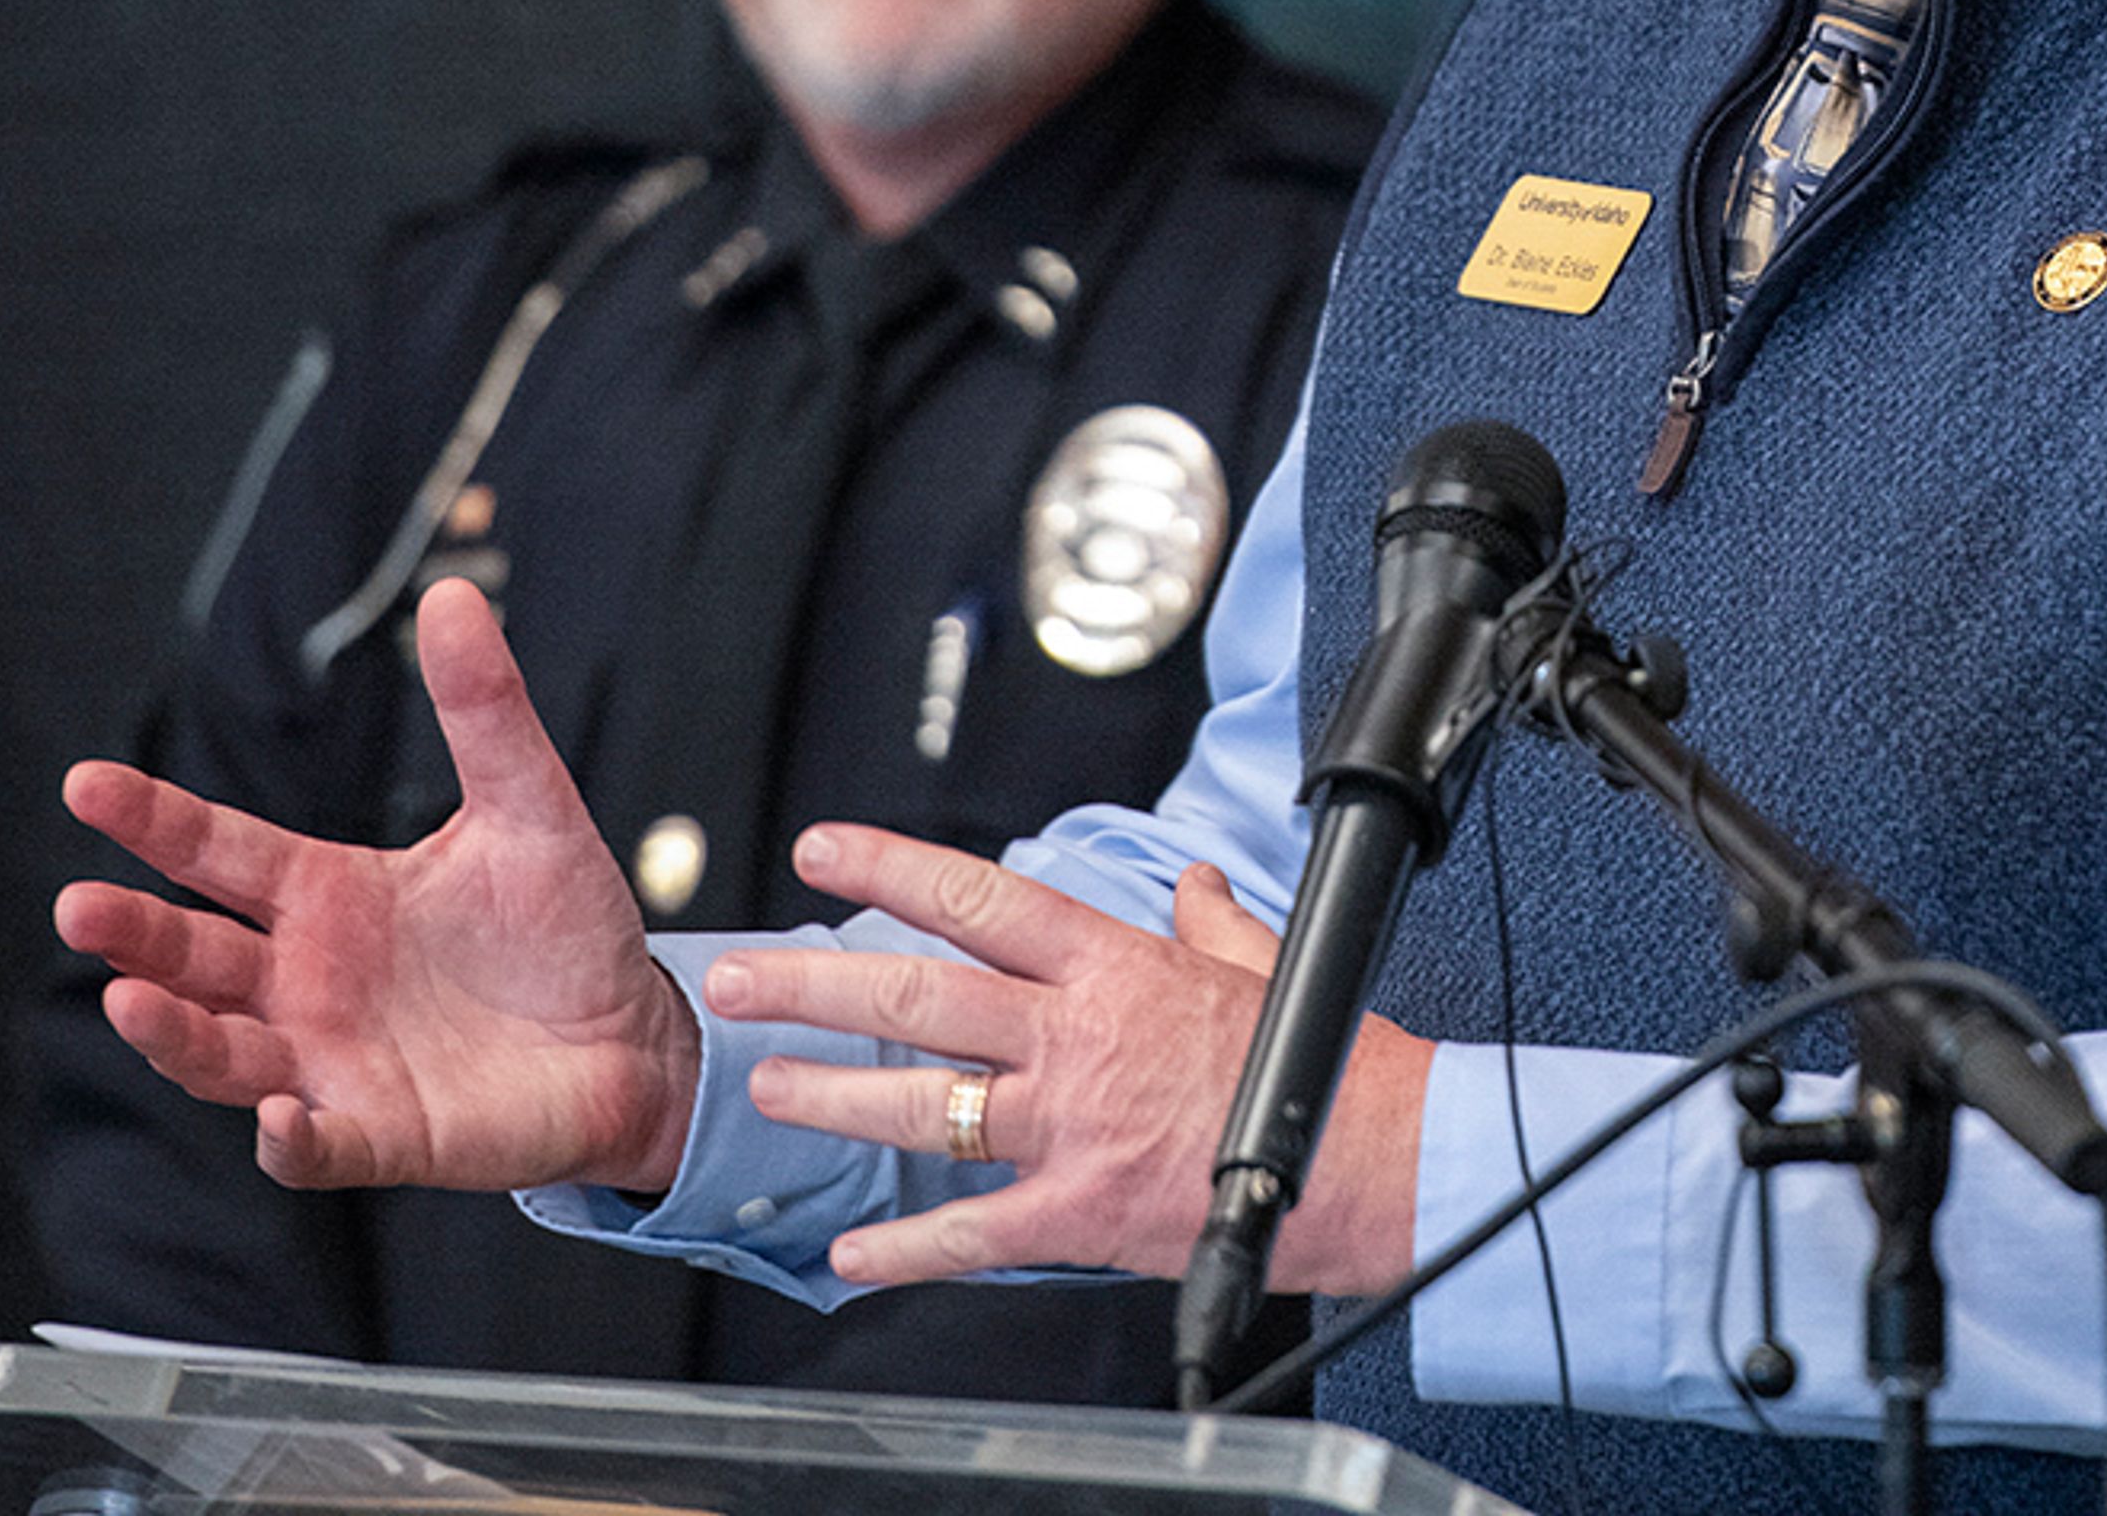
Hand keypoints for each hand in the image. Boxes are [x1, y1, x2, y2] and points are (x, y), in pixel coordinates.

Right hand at [52, 574, 699, 1195]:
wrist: (633, 1038)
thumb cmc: (565, 927)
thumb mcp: (529, 806)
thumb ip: (484, 711)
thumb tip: (456, 595)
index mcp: (330, 896)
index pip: (219, 852)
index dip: (153, 820)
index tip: (84, 783)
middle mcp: (310, 980)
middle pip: (195, 956)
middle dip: (134, 935)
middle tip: (79, 905)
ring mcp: (335, 1062)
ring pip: (225, 1053)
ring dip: (175, 1034)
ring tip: (128, 1000)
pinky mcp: (384, 1132)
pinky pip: (319, 1147)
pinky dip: (291, 1139)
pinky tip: (277, 1116)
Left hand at [700, 831, 1429, 1295]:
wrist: (1368, 1156)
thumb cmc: (1322, 1060)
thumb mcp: (1259, 962)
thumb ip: (1209, 921)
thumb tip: (1192, 882)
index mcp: (1112, 966)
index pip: (978, 901)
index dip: (889, 870)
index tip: (821, 850)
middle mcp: (1076, 1037)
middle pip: (918, 997)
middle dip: (813, 984)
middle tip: (738, 975)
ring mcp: (1070, 1125)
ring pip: (926, 1105)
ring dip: (834, 1099)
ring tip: (768, 1088)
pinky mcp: (1080, 1210)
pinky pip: (974, 1231)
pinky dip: (908, 1249)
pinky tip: (854, 1256)